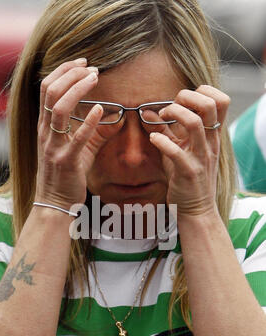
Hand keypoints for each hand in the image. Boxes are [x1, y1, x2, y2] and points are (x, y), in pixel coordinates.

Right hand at [35, 59, 122, 208]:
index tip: (83, 63)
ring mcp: (54, 146)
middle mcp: (45, 133)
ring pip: (58, 107)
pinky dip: (89, 121)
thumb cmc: (66, 175)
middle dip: (70, 73)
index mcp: (45, 127)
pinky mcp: (66, 161)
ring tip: (95, 78)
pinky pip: (77, 138)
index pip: (47, 88)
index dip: (63, 71)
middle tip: (92, 67)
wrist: (55, 202)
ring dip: (77, 88)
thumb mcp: (79, 150)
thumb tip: (117, 116)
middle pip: (50, 91)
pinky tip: (102, 109)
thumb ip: (95, 132)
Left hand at [149, 85, 229, 216]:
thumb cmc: (187, 179)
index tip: (181, 101)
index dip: (201, 92)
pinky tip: (153, 139)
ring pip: (194, 123)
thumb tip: (149, 111)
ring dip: (174, 113)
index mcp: (212, 137)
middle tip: (169, 107)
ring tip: (161, 118)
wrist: (196, 210)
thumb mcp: (182, 151)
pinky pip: (175, 152)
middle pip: (209, 105)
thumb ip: (168, 131)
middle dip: (186, 97)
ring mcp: (200, 158)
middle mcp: (210, 144)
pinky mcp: (188, 173)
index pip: (220, 101)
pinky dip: (161, 141)